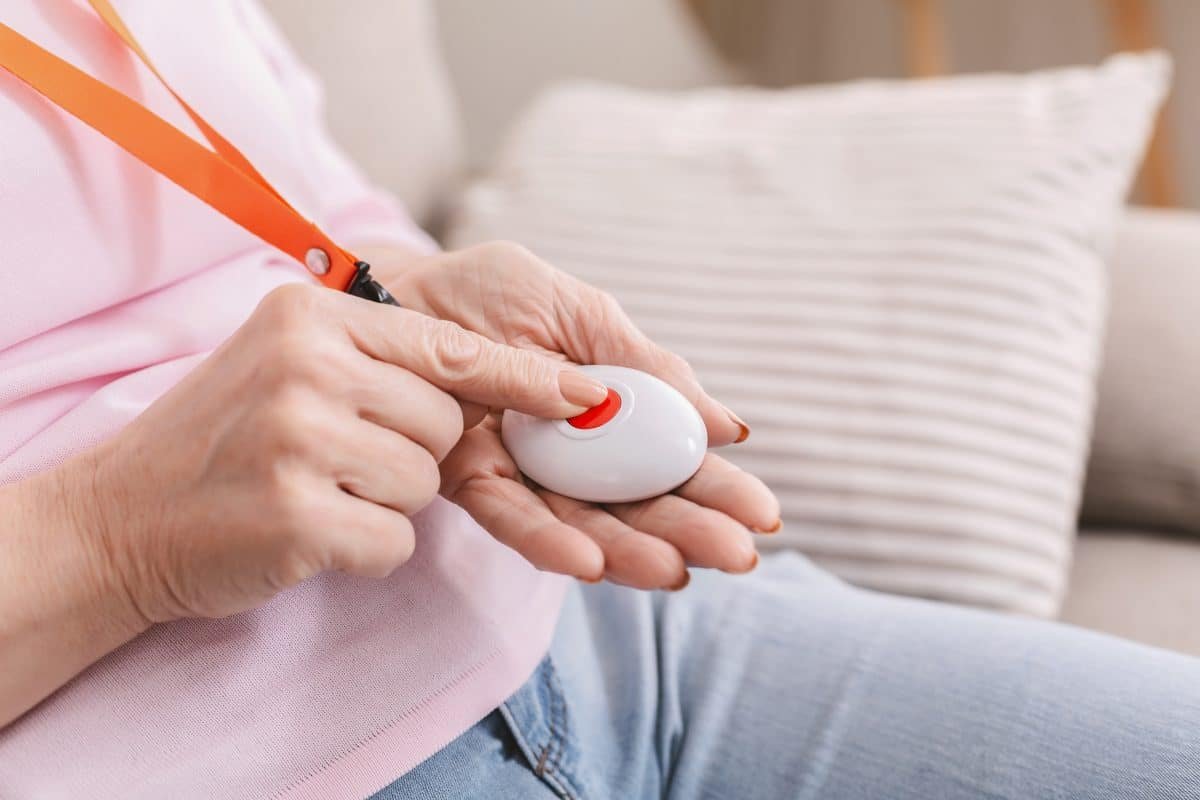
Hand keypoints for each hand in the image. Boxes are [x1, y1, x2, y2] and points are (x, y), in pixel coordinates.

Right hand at [86, 283, 608, 622]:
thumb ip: (378, 357)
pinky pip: (395, 540)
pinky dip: (365, 549)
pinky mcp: (298, 515)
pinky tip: (304, 533)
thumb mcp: (288, 364)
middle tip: (337, 458)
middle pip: (445, 422)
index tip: (591, 394)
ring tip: (313, 490)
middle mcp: (306, 365)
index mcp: (312, 318)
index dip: (525, 377)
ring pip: (425, 483)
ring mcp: (298, 440)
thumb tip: (504, 377)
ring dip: (384, 502)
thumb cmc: (222, 443)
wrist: (120, 517)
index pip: (450, 347)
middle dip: (413, 451)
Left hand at [385, 242, 780, 589]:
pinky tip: (590, 562)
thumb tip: (725, 427)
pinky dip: (548, 541)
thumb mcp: (581, 314)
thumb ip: (644, 368)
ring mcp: (521, 470)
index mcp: (606, 407)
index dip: (717, 488)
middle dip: (689, 530)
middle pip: (637, 502)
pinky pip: (510, 518)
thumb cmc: (489, 293)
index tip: (763, 515)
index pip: (672, 457)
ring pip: (584, 523)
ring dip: (630, 550)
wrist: (395, 289)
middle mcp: (570, 449)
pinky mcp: (467, 481)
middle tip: (736, 556)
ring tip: (674, 570)